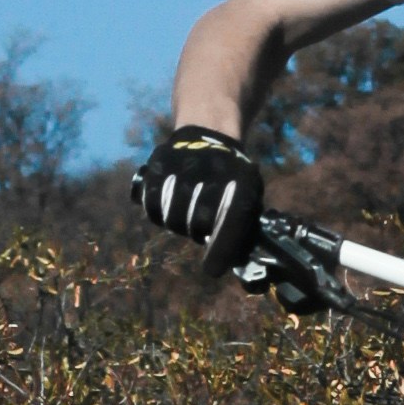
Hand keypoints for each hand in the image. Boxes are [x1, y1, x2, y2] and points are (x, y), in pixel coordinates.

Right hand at [136, 123, 265, 264]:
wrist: (209, 134)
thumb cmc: (232, 178)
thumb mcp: (250, 195)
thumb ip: (246, 227)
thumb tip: (237, 261)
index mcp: (242, 182)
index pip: (231, 222)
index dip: (221, 250)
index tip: (212, 270)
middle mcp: (212, 174)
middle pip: (198, 226)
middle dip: (200, 232)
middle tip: (203, 223)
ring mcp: (182, 169)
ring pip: (174, 220)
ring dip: (180, 223)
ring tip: (187, 209)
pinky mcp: (156, 168)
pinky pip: (153, 208)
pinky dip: (159, 212)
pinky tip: (168, 204)